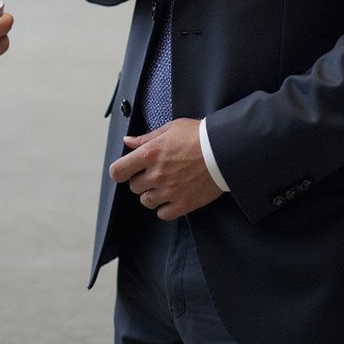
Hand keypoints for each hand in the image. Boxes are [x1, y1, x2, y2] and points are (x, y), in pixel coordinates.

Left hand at [109, 119, 223, 220]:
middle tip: (153, 172)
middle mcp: (156, 175)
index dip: (119, 171)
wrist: (224, 150)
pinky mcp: (184, 204)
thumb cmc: (197, 135)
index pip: (119, 171)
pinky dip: (164, 208)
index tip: (124, 170)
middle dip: (140, 179)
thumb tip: (127, 141)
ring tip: (164, 184)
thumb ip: (146, 138)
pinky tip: (172, 197)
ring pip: (146, 201)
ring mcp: (170, 191)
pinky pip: (163, 214)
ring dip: (151, 194)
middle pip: (134, 187)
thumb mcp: (170, 129)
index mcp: (150, 154)